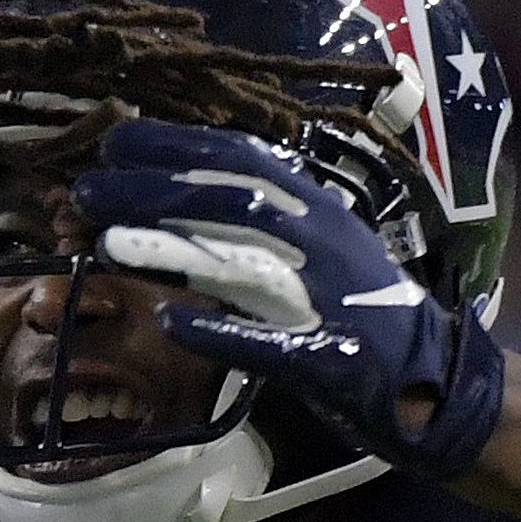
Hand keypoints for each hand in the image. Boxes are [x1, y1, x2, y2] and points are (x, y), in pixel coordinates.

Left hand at [76, 120, 504, 480]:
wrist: (434, 380)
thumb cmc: (356, 309)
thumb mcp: (312, 245)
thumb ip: (250, 221)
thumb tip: (164, 192)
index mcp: (317, 207)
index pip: (242, 159)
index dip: (176, 145)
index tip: (114, 141)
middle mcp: (324, 241)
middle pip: (233, 202)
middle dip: (156, 191)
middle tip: (86, 190)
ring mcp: (328, 299)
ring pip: (243, 263)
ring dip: (174, 250)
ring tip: (109, 242)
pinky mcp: (328, 358)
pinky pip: (267, 342)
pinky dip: (219, 330)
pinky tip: (170, 321)